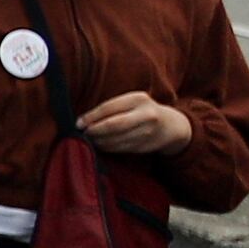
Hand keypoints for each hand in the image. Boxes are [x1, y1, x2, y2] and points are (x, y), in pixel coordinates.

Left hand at [74, 90, 191, 158]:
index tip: (78, 123)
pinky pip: (120, 148)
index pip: (108, 108)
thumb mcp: (131, 102)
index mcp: (138, 99)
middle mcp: (145, 115)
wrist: (170, 126)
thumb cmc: (142, 111)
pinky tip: (100, 144)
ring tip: (89, 139)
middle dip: (94, 131)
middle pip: (112, 125)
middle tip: (83, 133)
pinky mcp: (145, 145)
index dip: (90, 117)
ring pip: (115, 139)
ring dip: (98, 141)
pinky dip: (107, 147)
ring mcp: (147, 131)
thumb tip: (82, 121)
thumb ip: (111, 108)